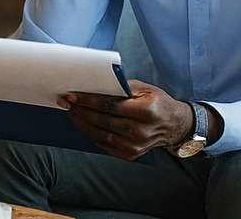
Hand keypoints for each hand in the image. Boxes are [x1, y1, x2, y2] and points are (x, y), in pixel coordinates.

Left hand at [57, 79, 192, 160]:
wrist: (174, 126)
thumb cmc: (157, 103)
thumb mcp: (144, 88)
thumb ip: (121, 87)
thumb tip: (94, 86)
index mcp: (146, 111)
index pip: (110, 106)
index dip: (89, 101)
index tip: (73, 96)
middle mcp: (141, 131)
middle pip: (103, 121)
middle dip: (81, 111)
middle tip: (67, 102)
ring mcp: (135, 146)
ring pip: (101, 135)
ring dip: (82, 123)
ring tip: (71, 113)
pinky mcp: (131, 154)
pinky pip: (105, 145)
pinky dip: (91, 134)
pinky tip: (83, 125)